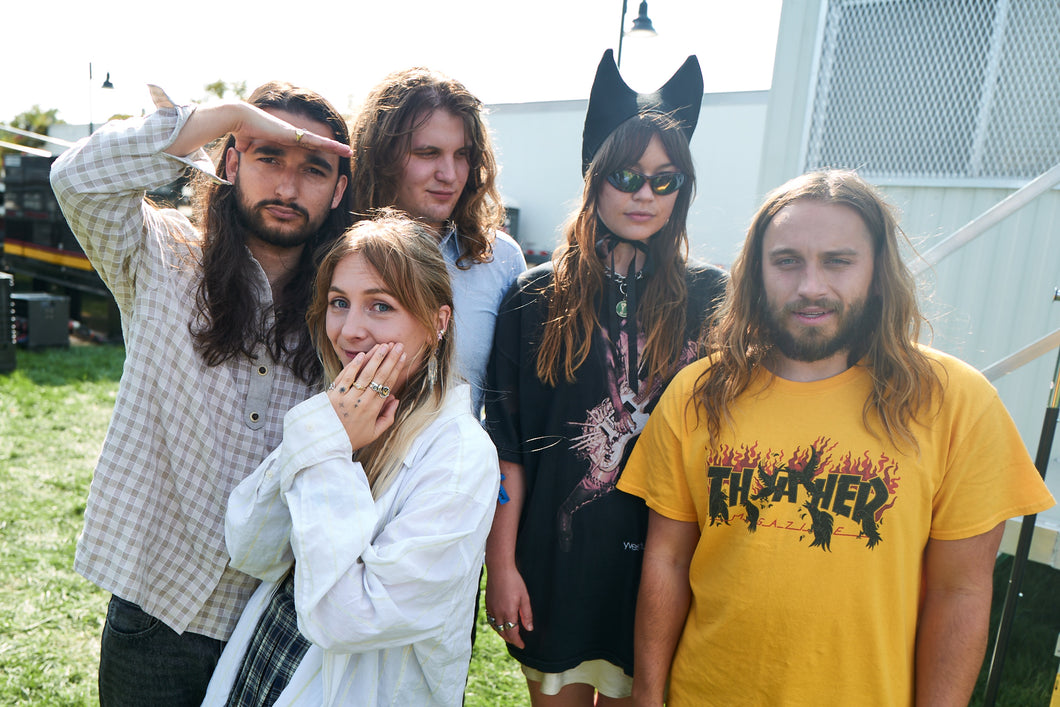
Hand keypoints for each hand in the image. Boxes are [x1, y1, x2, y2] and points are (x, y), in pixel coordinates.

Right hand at [228, 102, 351, 157]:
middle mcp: (293, 134)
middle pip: (317, 142)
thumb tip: (242, 148)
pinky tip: (340, 149)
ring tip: (349, 151)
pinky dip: (329, 146)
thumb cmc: (242, 129)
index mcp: (284, 137)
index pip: (305, 144)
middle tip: (346, 151)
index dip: (317, 147)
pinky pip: (316, 142)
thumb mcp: (247, 142)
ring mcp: (295, 133)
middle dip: (331, 147)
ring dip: (334, 147)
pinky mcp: (294, 135)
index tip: (327, 151)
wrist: (239, 118)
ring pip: (320, 141)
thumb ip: (247, 145)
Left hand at [326, 343, 405, 449]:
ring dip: (374, 358)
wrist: (326, 443)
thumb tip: (395, 399)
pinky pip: (345, 377)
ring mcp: (347, 397)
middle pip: (379, 376)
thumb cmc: (351, 438)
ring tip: (383, 345)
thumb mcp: (374, 433)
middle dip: (390, 359)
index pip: (387, 384)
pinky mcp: (334, 394)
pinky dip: (354, 365)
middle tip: (397, 345)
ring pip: (364, 373)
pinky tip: (362, 355)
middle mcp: (361, 401)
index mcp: (373, 410)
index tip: (403, 357)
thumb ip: (387, 417)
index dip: (396, 369)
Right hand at [484, 563, 533, 648]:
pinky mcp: (487, 604)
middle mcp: (498, 613)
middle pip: (503, 633)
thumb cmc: (514, 581)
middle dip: (511, 640)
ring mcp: (491, 609)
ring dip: (502, 634)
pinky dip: (496, 626)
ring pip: (496, 628)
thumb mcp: (524, 597)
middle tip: (517, 642)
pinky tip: (500, 624)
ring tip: (509, 635)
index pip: (512, 633)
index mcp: (508, 613)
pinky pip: (491, 620)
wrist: (499, 569)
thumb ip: (526, 614)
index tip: (522, 645)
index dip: (518, 641)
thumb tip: (529, 629)